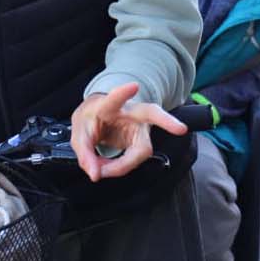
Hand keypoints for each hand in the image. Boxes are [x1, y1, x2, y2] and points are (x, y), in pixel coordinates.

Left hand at [69, 82, 187, 181]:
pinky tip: (106, 168)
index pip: (116, 98)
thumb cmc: (91, 120)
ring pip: (143, 148)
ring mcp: (140, 128)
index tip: (135, 86)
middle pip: (152, 114)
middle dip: (166, 120)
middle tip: (180, 128)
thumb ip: (84, 153)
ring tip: (99, 169)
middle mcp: (131, 114)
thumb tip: (95, 175)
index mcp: (110, 105)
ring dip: (120, 166)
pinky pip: (133, 160)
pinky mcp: (142, 143)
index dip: (123, 92)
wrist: (98, 118)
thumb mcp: (79, 133)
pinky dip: (118, 168)